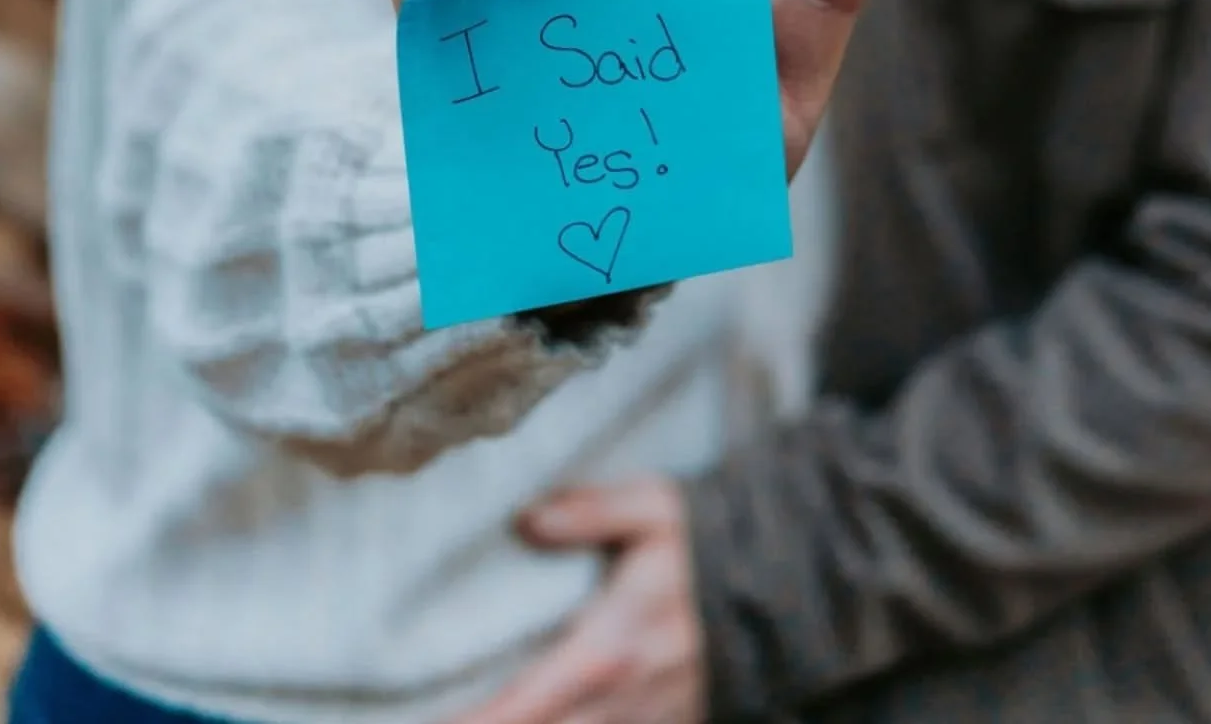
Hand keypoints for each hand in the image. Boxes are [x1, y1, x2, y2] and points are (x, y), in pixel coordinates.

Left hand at [447, 479, 702, 723]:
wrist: (782, 587)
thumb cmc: (707, 544)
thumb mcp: (653, 508)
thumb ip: (589, 511)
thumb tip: (526, 520)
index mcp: (608, 651)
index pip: (522, 708)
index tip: (428, 721)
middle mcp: (620, 704)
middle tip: (434, 717)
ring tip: (478, 712)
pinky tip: (539, 712)